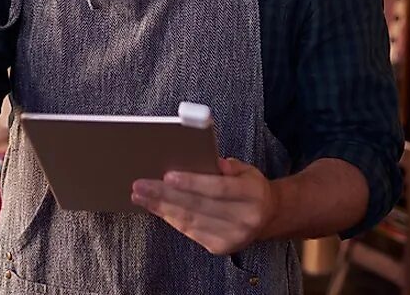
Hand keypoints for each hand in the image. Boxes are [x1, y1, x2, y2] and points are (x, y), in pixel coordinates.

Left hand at [130, 158, 279, 255]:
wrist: (269, 217)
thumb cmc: (250, 188)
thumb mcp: (246, 169)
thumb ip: (228, 165)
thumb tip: (207, 161)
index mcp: (253, 195)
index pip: (218, 188)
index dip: (191, 183)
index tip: (167, 176)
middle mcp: (244, 219)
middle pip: (197, 206)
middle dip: (165, 195)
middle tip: (140, 185)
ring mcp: (232, 237)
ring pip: (189, 220)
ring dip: (161, 207)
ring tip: (140, 196)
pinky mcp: (220, 247)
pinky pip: (189, 231)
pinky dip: (170, 218)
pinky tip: (155, 207)